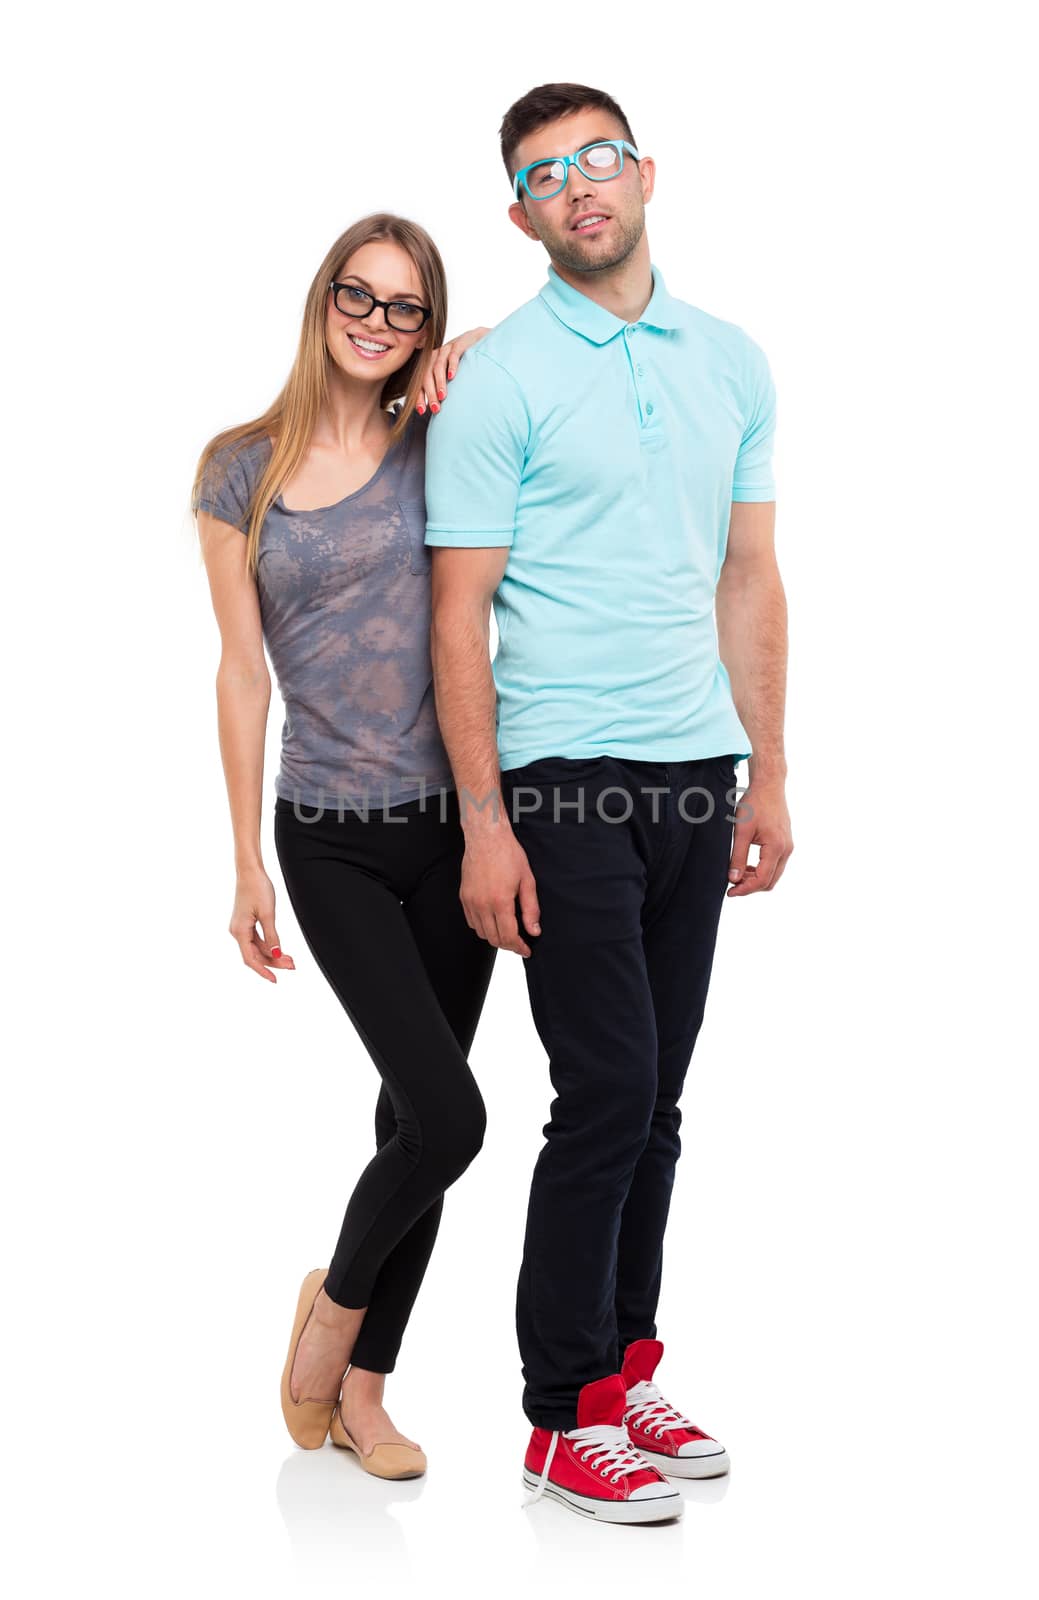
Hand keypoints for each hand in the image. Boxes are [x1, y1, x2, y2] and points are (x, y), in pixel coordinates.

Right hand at [230, 866, 296, 981]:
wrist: (250, 871)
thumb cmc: (258, 888)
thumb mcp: (268, 914)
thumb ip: (272, 937)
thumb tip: (276, 955)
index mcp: (239, 931)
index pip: (250, 959)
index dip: (263, 971)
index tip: (275, 979)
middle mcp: (237, 931)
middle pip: (255, 955)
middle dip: (273, 962)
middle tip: (292, 966)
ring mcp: (241, 927)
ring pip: (257, 948)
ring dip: (272, 954)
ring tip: (290, 959)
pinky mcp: (245, 922)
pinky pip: (256, 939)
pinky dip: (269, 945)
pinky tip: (280, 949)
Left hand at [416, 327, 491, 415]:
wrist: (483, 339)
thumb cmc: (468, 362)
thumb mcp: (454, 376)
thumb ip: (446, 388)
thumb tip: (439, 410)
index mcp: (431, 364)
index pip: (421, 381)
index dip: (420, 396)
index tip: (421, 411)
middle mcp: (436, 355)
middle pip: (427, 375)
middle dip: (430, 393)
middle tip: (435, 408)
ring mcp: (447, 348)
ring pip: (438, 366)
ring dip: (439, 383)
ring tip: (442, 396)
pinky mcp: (460, 343)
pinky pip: (453, 354)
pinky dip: (452, 366)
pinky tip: (452, 377)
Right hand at [459, 818, 540, 956]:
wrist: (486, 837)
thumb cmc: (508, 854)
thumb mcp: (527, 880)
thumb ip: (531, 909)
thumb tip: (534, 930)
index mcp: (500, 901)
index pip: (508, 936)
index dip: (519, 947)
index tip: (526, 950)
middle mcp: (482, 904)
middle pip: (494, 939)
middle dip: (508, 945)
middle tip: (520, 943)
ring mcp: (471, 901)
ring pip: (481, 933)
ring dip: (495, 937)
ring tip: (507, 932)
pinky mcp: (463, 897)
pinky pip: (471, 922)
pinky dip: (482, 927)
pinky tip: (493, 921)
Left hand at [726, 774, 792, 894]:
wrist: (769, 786)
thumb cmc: (754, 804)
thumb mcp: (741, 831)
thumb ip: (738, 857)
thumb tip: (734, 879)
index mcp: (776, 847)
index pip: (762, 879)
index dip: (745, 889)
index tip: (730, 892)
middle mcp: (786, 850)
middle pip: (770, 881)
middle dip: (751, 887)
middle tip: (732, 885)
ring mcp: (788, 847)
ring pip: (774, 875)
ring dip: (756, 879)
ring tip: (737, 875)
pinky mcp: (785, 844)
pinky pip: (775, 865)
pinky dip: (762, 870)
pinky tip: (748, 866)